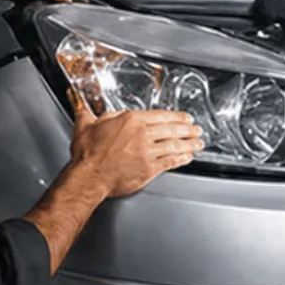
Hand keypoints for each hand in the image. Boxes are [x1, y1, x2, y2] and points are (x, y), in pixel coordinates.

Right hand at [68, 103, 202, 198]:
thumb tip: (85, 108)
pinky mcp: (149, 169)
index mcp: (130, 121)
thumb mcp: (86, 125)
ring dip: (189, 144)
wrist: (90, 176)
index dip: (176, 116)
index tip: (184, 117)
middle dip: (187, 129)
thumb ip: (90, 115)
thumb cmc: (88, 154)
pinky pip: (170, 162)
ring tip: (198, 143)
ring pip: (174, 145)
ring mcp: (148, 152)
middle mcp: (142, 135)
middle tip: (196, 129)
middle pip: (171, 129)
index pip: (160, 115)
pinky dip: (181, 159)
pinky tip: (187, 158)